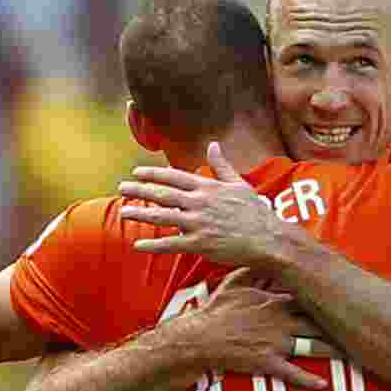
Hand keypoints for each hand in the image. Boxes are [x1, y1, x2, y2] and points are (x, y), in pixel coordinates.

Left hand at [119, 142, 286, 268]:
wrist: (268, 238)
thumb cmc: (255, 212)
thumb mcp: (239, 184)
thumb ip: (222, 165)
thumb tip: (213, 144)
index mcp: (207, 187)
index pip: (173, 177)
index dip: (152, 174)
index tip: (136, 172)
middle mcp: (199, 203)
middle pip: (163, 194)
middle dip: (140, 190)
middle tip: (122, 188)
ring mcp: (198, 224)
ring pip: (162, 217)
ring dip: (141, 214)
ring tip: (124, 212)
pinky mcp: (200, 244)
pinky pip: (171, 244)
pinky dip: (153, 245)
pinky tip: (138, 246)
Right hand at [193, 268, 340, 389]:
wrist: (200, 336)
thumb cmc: (217, 309)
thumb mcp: (234, 283)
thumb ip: (252, 269)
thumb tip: (260, 254)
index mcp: (275, 301)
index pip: (308, 298)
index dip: (327, 299)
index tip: (344, 298)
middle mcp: (280, 320)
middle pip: (316, 323)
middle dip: (337, 326)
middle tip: (357, 328)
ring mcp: (275, 342)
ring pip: (311, 346)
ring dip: (331, 351)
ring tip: (350, 354)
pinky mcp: (267, 362)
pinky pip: (291, 373)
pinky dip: (308, 380)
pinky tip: (323, 385)